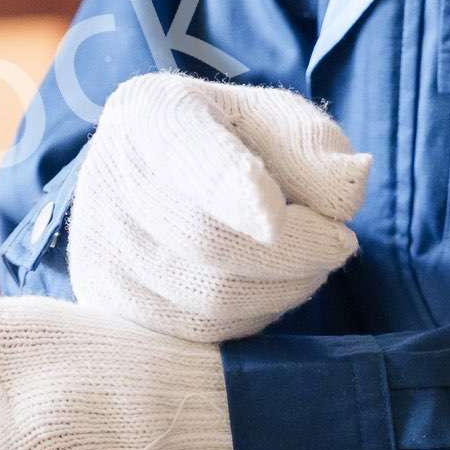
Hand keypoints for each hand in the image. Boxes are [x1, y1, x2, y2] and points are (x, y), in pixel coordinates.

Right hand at [68, 73, 372, 343]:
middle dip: (296, 252)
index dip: (231, 189)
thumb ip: (315, 149)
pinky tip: (270, 287)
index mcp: (152, 115)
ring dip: (282, 289)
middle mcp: (109, 177)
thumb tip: (350, 190)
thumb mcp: (279, 121)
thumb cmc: (232, 139)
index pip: (187, 156)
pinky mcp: (107, 302)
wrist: (161, 173)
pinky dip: (252, 317)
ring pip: (206, 300)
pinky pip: (195, 335)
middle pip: (208, 241)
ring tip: (308, 261)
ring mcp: (100, 247)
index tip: (275, 218)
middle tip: (339, 242)